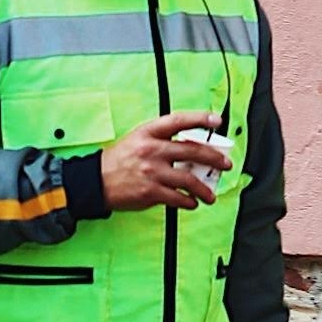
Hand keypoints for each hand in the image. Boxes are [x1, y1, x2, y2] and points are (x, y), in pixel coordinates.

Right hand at [99, 110, 229, 211]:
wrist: (96, 181)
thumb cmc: (120, 159)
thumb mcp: (138, 140)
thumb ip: (162, 140)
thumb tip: (192, 148)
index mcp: (148, 133)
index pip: (179, 120)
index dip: (200, 118)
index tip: (217, 119)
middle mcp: (152, 150)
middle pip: (192, 152)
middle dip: (214, 159)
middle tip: (225, 164)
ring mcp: (152, 172)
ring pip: (189, 180)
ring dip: (204, 189)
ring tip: (210, 195)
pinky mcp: (151, 192)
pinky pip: (178, 198)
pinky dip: (189, 202)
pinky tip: (192, 202)